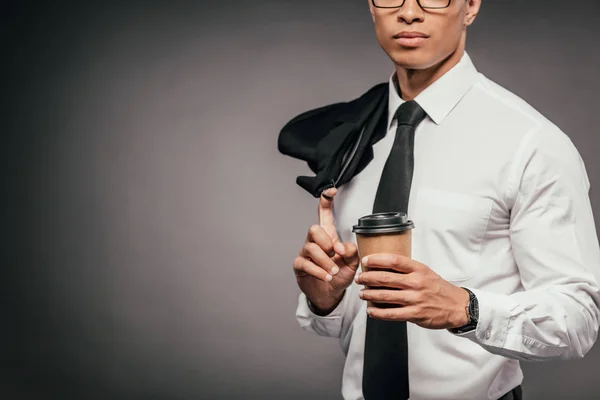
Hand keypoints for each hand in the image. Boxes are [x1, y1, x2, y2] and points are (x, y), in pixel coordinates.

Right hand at [293, 188, 359, 313]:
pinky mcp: (299, 266)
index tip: (331, 190)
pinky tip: (326, 277)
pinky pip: (305, 263)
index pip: (324, 214)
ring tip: (333, 272)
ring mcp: (305, 253)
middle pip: (314, 229)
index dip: (326, 201)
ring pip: (311, 248)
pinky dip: (318, 271)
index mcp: (329, 236)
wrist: (330, 295)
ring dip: (325, 261)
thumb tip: (343, 247)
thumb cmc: (340, 275)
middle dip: (326, 241)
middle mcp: (315, 241)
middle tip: (335, 254)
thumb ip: (352, 252)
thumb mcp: (353, 264)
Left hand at [355, 253, 469, 329]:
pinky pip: (391, 314)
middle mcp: (416, 282)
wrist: (457, 306)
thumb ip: (407, 270)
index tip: (366, 260)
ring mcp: (415, 299)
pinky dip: (378, 312)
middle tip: (359, 278)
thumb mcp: (425, 272)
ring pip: (385, 296)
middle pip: (385, 278)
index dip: (377, 259)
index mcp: (418, 269)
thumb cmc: (438, 288)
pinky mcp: (415, 314)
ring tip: (362, 294)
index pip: (394, 260)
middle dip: (368, 278)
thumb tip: (383, 267)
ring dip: (369, 295)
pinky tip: (371, 311)